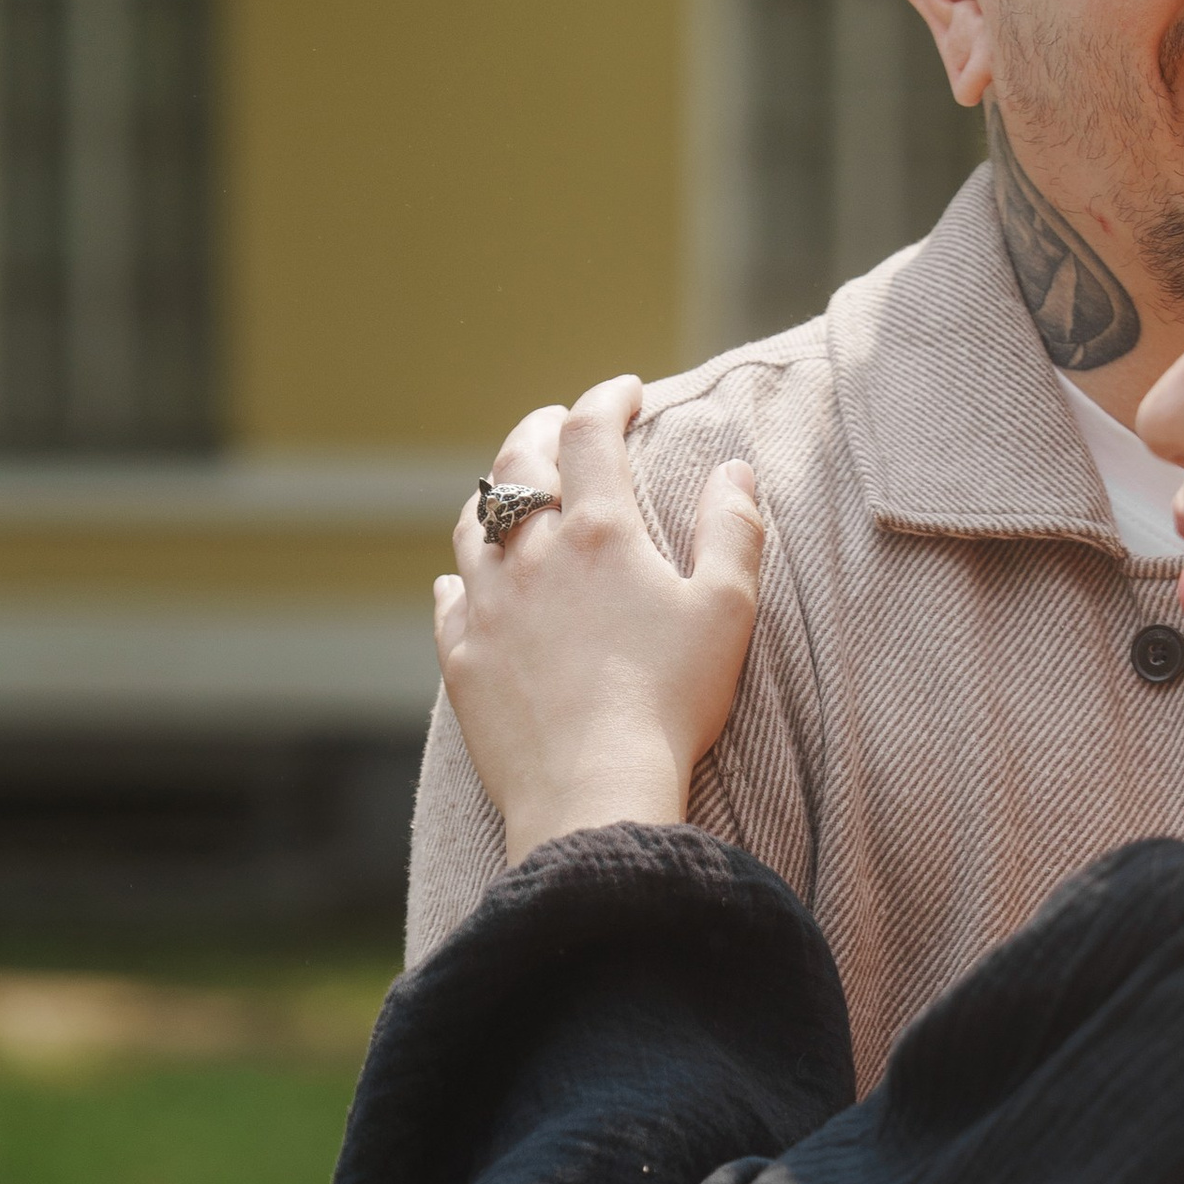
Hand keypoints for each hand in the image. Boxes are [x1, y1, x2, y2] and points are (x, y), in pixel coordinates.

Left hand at [440, 378, 763, 864]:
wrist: (593, 790)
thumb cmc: (670, 703)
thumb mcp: (726, 612)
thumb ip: (734, 530)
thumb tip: (735, 470)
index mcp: (599, 532)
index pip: (592, 432)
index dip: (609, 398)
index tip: (627, 392)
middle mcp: (530, 555)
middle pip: (518, 462)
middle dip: (541, 429)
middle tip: (560, 424)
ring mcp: (487, 604)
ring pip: (472, 524)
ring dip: (495, 498)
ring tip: (514, 498)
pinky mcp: (461, 658)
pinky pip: (448, 598)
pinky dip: (461, 578)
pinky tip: (470, 583)